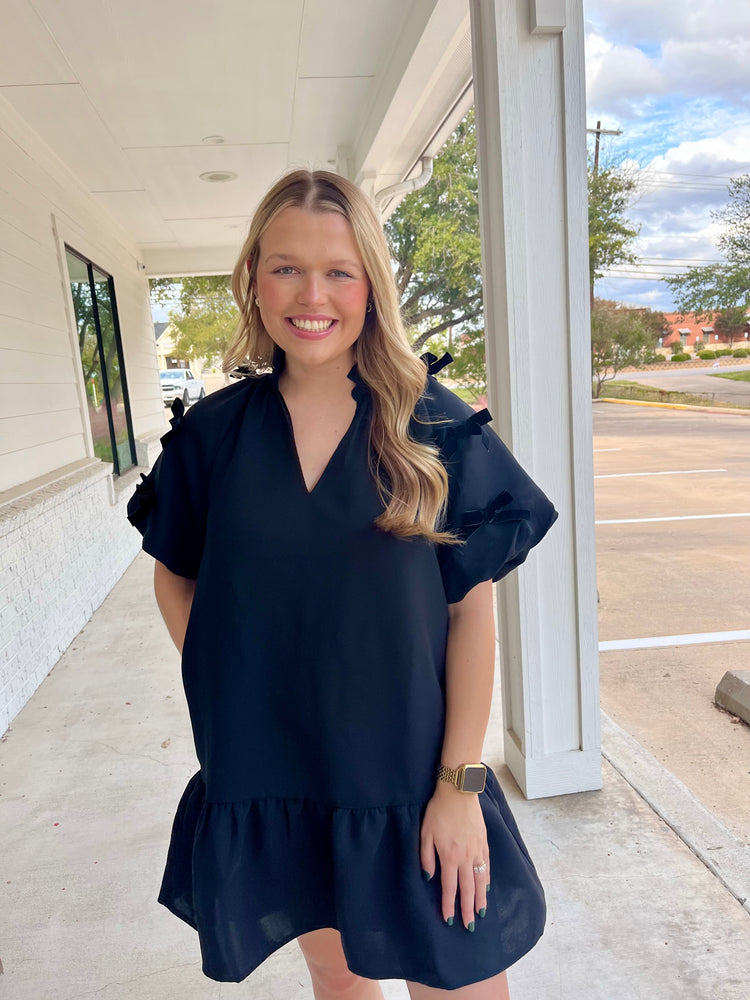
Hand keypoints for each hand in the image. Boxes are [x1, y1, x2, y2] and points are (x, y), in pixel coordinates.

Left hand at [420, 782, 490, 929]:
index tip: (449, 920)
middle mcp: (466, 857)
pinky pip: (486, 865)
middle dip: (467, 909)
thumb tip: (428, 878)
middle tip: (469, 926)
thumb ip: (426, 857)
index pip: (450, 888)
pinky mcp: (484, 842)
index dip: (449, 905)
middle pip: (468, 889)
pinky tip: (486, 887)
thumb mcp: (425, 833)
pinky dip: (487, 879)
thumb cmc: (438, 811)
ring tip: (481, 913)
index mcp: (449, 856)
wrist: (459, 791)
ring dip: (480, 898)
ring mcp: (477, 850)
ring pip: (480, 880)